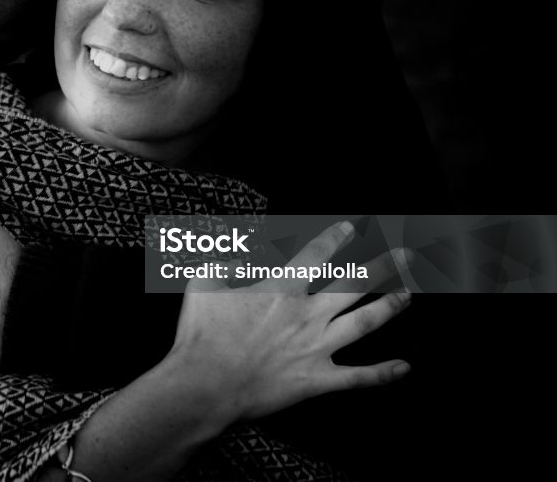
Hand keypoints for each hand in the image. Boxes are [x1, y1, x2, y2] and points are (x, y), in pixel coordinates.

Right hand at [164, 221, 412, 428]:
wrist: (205, 384)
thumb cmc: (201, 334)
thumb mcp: (203, 283)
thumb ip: (224, 262)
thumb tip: (236, 256)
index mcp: (281, 288)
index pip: (317, 255)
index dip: (336, 238)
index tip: (351, 227)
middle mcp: (307, 314)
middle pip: (355, 284)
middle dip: (384, 266)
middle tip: (406, 255)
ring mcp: (316, 347)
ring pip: (365, 322)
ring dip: (391, 306)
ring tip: (409, 293)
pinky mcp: (317, 379)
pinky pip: (358, 377)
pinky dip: (383, 373)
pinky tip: (404, 367)